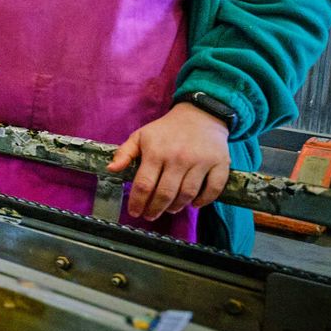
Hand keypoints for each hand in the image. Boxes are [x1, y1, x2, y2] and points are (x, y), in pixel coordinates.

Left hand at [107, 102, 230, 219]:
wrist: (200, 115)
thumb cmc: (166, 129)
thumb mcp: (140, 136)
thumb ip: (124, 153)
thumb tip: (111, 169)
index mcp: (156, 152)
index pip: (144, 184)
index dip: (137, 202)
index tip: (135, 212)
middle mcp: (178, 158)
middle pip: (165, 193)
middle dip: (155, 209)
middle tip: (151, 215)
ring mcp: (200, 162)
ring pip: (187, 194)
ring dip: (177, 206)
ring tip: (170, 209)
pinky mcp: (219, 163)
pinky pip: (213, 189)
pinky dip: (204, 200)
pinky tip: (194, 204)